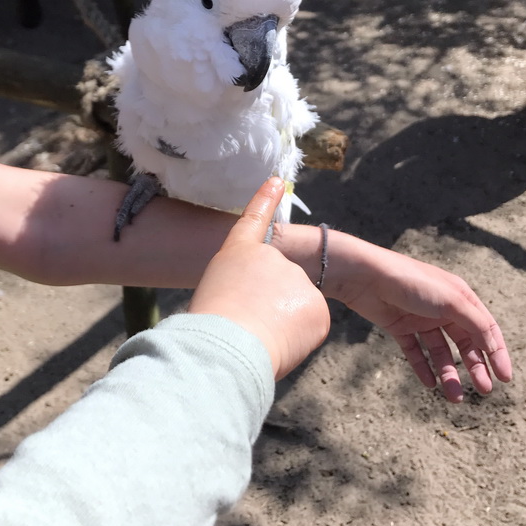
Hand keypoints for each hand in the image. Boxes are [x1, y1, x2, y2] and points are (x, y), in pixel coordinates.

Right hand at [188, 178, 329, 379]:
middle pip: (279, 286)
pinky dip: (298, 341)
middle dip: (270, 308)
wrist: (227, 343)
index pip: (254, 220)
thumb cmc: (208, 326)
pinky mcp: (317, 306)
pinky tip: (278, 344)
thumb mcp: (214, 295)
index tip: (277, 181)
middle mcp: (272, 257)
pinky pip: (310, 327)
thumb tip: (262, 306)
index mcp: (238, 252)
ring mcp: (297, 278)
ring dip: (283, 327)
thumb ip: (242, 291)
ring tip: (258, 337)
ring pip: (295, 310)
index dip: (265, 199)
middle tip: (246, 326)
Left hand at [328, 234, 510, 402]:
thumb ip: (475, 323)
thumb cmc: (412, 282)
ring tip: (455, 397)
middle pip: (465, 343)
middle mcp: (443, 308)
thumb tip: (493, 346)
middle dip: (476, 367)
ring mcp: (420, 318)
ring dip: (449, 375)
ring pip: (441, 352)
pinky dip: (423, 369)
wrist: (366, 276)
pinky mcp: (399, 327)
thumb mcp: (452, 301)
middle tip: (483, 391)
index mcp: (461, 297)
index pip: (486, 329)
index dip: (497, 353)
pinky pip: (415, 352)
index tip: (505, 378)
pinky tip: (430, 385)